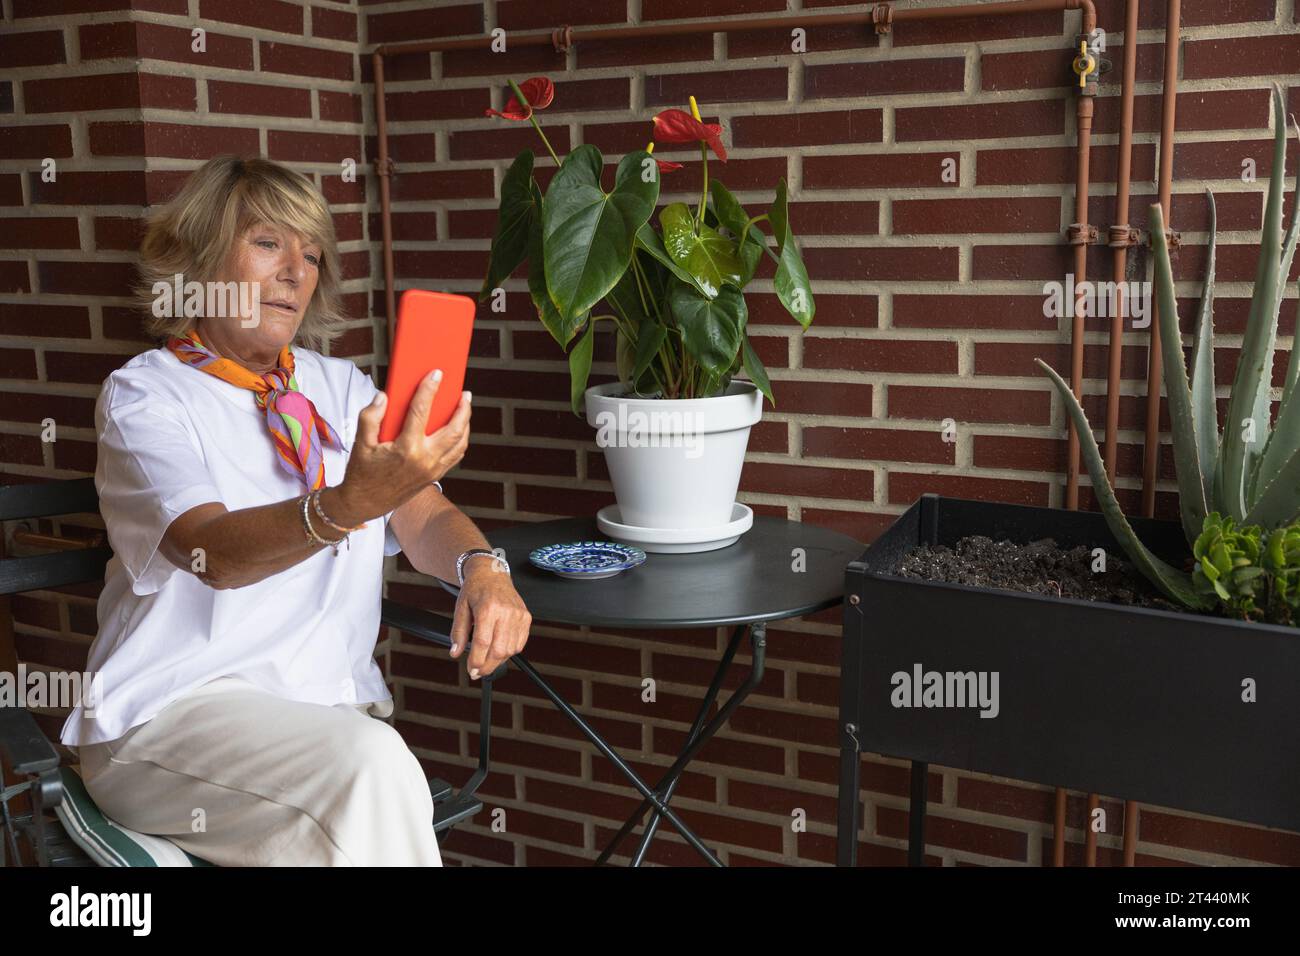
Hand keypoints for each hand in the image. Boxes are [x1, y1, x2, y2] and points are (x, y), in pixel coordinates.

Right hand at [339, 371, 470, 521]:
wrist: (365, 503)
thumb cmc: (362, 473)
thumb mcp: (361, 443)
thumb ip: (370, 417)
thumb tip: (384, 397)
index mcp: (406, 449)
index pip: (421, 411)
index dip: (430, 389)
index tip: (436, 375)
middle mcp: (424, 460)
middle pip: (454, 429)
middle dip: (463, 409)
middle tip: (464, 393)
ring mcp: (433, 470)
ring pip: (460, 443)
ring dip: (466, 424)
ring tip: (464, 408)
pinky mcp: (435, 476)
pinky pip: (455, 455)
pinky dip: (460, 440)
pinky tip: (458, 429)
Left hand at [449, 561, 531, 678]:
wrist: (492, 574)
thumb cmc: (476, 589)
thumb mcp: (461, 608)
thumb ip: (457, 632)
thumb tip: (455, 653)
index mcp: (488, 608)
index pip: (483, 643)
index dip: (476, 661)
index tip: (471, 670)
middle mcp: (506, 612)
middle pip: (499, 650)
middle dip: (487, 666)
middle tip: (477, 672)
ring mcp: (519, 615)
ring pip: (510, 650)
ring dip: (498, 661)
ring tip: (487, 662)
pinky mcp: (526, 618)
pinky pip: (520, 643)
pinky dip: (509, 652)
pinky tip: (499, 652)